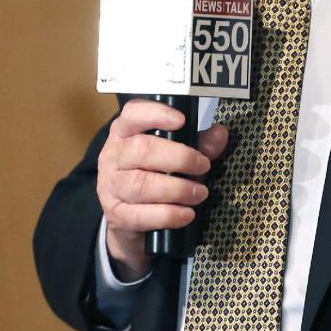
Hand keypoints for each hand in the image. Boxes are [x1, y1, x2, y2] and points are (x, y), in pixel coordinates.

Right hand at [96, 99, 228, 280]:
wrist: (128, 216)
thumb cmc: (154, 174)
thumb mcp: (177, 154)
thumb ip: (199, 143)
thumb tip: (219, 134)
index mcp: (126, 131)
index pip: (133, 113)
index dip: (156, 114)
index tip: (181, 120)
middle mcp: (113, 155)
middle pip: (142, 150)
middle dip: (179, 158)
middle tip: (203, 166)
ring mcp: (111, 185)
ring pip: (141, 184)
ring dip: (178, 189)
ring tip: (200, 193)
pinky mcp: (115, 214)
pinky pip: (140, 215)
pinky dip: (168, 215)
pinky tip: (186, 214)